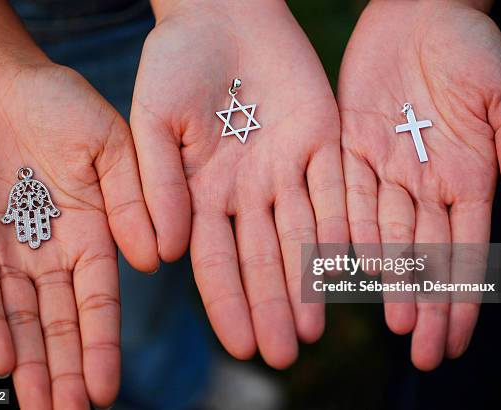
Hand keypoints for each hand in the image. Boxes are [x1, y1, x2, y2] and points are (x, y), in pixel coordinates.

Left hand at [0, 63, 156, 407]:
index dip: (102, 344)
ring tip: (40, 408)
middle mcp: (54, 249)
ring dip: (31, 363)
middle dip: (67, 369)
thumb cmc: (62, 105)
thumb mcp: (113, 145)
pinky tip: (1, 360)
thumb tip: (150, 261)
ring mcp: (10, 246)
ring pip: (20, 317)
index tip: (105, 388)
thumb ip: (132, 200)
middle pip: (61, 322)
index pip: (100, 300)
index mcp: (95, 231)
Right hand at [132, 0, 348, 367]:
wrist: (220, 11)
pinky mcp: (322, 140)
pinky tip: (349, 265)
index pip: (214, 258)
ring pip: (301, 233)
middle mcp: (247, 190)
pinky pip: (337, 188)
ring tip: (313, 328)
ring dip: (308, 280)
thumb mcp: (151, 121)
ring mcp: (286, 168)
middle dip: (271, 304)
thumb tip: (165, 254)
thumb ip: (158, 185)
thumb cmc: (174, 62)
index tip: (239, 345)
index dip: (226, 301)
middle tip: (283, 354)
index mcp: (202, 191)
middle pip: (262, 257)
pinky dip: (344, 226)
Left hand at [338, 0, 500, 369]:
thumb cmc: (473, 49)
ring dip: (388, 280)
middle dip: (424, 302)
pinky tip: (349, 268)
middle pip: (423, 254)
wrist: (420, 11)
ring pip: (384, 235)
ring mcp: (385, 170)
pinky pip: (347, 197)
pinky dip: (348, 232)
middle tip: (421, 351)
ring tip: (392, 322)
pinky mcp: (349, 151)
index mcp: (465, 177)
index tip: (456, 340)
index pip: (464, 250)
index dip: (460, 295)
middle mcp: (423, 184)